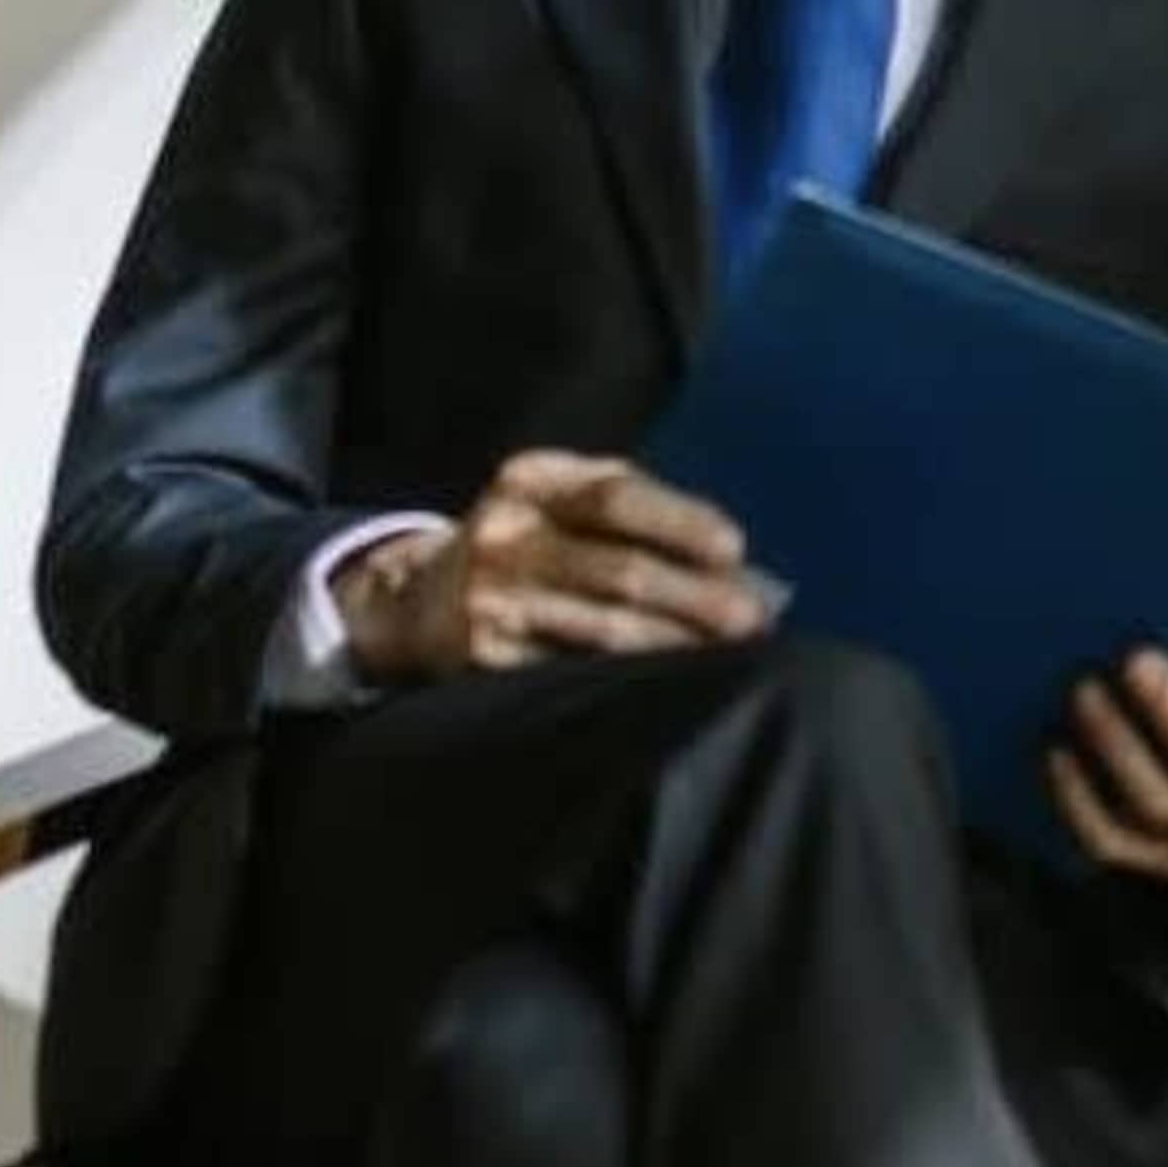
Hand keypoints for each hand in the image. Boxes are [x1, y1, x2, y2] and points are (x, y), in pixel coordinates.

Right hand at [331, 455, 772, 680]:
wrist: (417, 600)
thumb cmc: (523, 543)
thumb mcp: (554, 500)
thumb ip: (629, 509)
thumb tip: (728, 559)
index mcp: (532, 480)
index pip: (616, 495)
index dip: (680, 521)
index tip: (734, 549)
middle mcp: (506, 532)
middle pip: (618, 569)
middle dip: (693, 598)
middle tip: (749, 620)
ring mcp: (493, 598)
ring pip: (603, 628)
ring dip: (673, 645)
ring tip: (724, 657)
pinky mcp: (486, 656)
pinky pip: (573, 671)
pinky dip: (627, 679)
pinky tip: (666, 686)